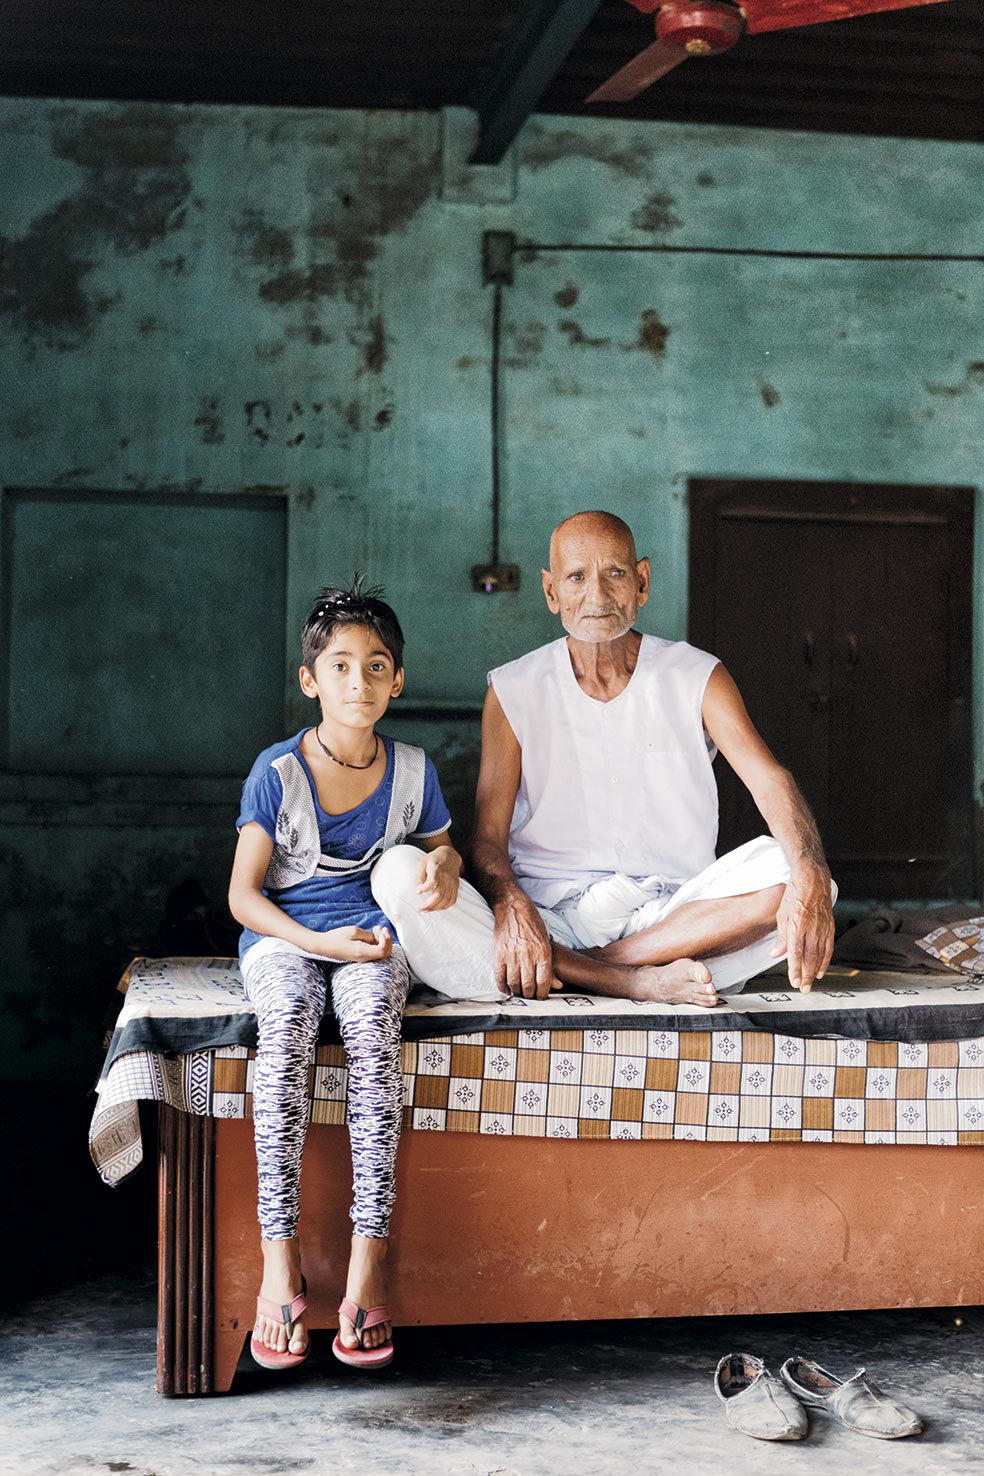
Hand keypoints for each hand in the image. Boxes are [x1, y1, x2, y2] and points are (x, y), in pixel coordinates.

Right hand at [316, 924, 392, 961]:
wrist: (324, 945)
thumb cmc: (336, 937)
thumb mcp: (353, 931)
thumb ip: (368, 935)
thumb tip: (377, 938)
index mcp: (362, 952)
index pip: (383, 951)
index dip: (386, 940)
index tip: (381, 929)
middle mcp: (364, 958)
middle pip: (385, 953)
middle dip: (386, 939)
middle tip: (381, 928)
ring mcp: (363, 958)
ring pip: (381, 952)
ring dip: (382, 940)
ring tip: (376, 928)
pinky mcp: (361, 956)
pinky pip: (374, 951)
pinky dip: (377, 942)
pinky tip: (373, 933)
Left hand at [416, 846, 459, 911]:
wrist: (450, 855)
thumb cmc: (433, 859)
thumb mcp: (422, 863)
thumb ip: (419, 877)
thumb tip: (418, 891)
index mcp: (436, 868)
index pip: (433, 881)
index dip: (425, 888)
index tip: (418, 891)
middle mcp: (446, 876)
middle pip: (439, 894)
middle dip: (428, 905)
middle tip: (420, 909)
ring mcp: (452, 882)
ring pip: (445, 900)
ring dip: (435, 908)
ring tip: (426, 910)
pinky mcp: (456, 886)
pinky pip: (452, 900)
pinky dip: (445, 907)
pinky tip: (437, 908)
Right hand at [494, 893, 561, 999]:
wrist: (513, 908)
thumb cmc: (532, 923)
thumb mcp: (546, 942)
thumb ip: (550, 966)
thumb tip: (558, 985)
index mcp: (543, 953)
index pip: (544, 982)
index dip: (543, 994)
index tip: (541, 996)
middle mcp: (528, 955)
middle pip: (528, 986)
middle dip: (530, 995)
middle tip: (530, 995)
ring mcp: (512, 955)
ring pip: (514, 983)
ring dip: (517, 991)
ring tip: (519, 992)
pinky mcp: (499, 953)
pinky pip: (499, 976)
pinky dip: (502, 986)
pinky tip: (506, 988)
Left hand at [773, 867, 833, 992]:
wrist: (812, 880)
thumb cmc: (794, 895)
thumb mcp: (782, 915)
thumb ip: (781, 938)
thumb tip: (776, 955)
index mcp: (796, 925)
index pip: (795, 953)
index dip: (795, 969)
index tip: (793, 981)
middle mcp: (811, 928)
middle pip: (809, 957)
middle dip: (805, 975)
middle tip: (802, 988)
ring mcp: (822, 928)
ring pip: (819, 955)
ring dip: (814, 971)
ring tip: (810, 983)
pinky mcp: (830, 927)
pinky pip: (829, 948)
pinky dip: (825, 961)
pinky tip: (820, 970)